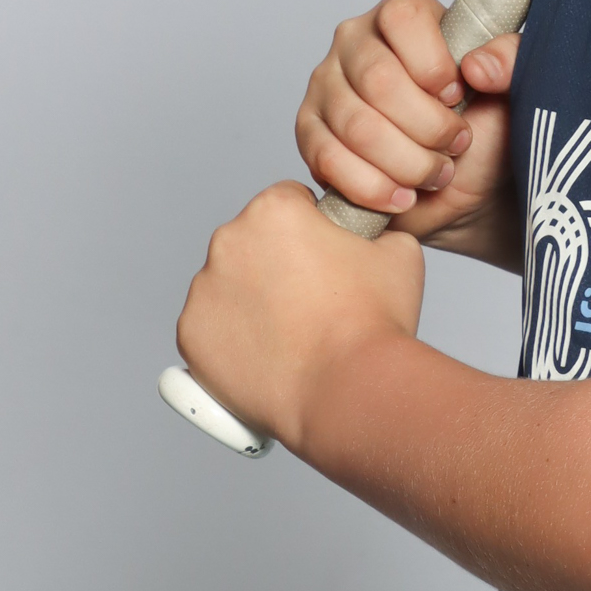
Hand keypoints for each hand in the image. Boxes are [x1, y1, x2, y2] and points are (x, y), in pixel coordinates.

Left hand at [175, 181, 423, 450]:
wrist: (347, 390)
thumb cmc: (372, 324)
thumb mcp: (399, 252)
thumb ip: (377, 229)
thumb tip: (373, 234)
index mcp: (274, 211)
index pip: (288, 200)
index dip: (312, 227)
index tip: (324, 257)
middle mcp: (228, 241)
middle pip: (252, 242)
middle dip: (276, 263)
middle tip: (312, 300)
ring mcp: (203, 291)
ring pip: (228, 286)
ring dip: (252, 301)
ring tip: (292, 334)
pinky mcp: (191, 335)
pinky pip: (210, 329)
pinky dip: (232, 339)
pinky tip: (269, 355)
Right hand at [296, 0, 520, 264]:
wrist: (465, 186)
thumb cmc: (485, 128)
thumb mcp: (514, 91)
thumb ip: (513, 61)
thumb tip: (479, 65)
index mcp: (403, 15)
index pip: (403, 17)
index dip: (434, 64)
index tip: (458, 95)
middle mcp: (356, 42)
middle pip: (378, 79)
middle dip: (427, 126)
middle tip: (456, 144)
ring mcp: (326, 87)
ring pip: (356, 126)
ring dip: (407, 162)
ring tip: (435, 173)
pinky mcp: (310, 134)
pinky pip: (328, 159)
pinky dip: (373, 186)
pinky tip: (402, 194)